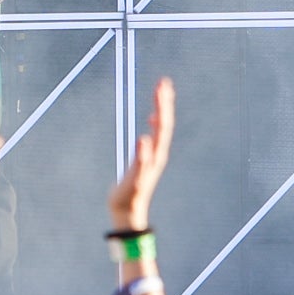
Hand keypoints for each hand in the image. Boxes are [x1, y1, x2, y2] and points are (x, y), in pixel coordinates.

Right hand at [107, 78, 176, 231]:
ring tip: (161, 93)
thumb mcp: (134, 179)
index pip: (163, 125)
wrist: (128, 212)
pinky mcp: (147, 159)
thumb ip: (140, 160)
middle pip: (165, 123)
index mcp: (156, 154)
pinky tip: (152, 119)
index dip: (162, 106)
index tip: (161, 87)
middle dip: (164, 102)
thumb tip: (145, 138)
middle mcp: (158, 152)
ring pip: (162, 128)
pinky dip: (156, 123)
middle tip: (163, 82)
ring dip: (162, 109)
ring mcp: (153, 155)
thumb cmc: (130, 197)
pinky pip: (155, 136)